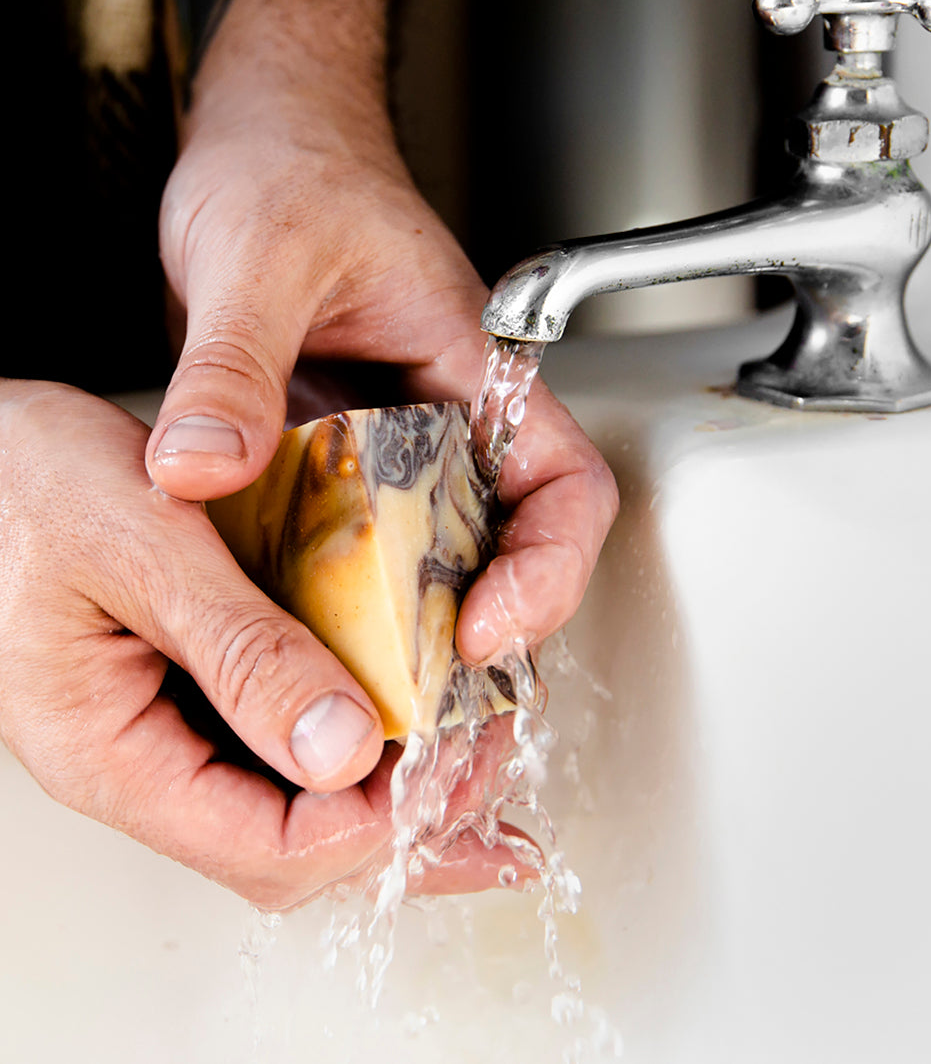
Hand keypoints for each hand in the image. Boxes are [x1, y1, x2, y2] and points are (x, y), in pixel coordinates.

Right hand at [0, 382, 531, 907]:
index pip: (264, 847)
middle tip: (485, 771)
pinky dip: (360, 739)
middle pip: (292, 851)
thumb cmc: (27, 479)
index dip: (369, 822)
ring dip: (391, 788)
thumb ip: (240, 652)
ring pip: (296, 806)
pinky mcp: (193, 690)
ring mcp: (167, 730)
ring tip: (473, 757)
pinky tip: (414, 714)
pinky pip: (285, 742)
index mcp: (109, 751)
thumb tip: (343, 750)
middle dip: (400, 822)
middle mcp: (141, 761)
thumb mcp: (143, 546)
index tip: (444, 759)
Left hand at [147, 116, 617, 666]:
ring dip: (406, 637)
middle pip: (508, 553)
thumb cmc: (293, 170)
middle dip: (480, 638)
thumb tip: (200, 467)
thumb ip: (235, 364)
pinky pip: (352, 550)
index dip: (551, 570)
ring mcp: (395, 451)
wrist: (258, 148)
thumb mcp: (258, 258)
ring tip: (362, 702)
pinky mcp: (339, 465)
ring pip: (432, 566)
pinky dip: (333, 602)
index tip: (487, 625)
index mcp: (480, 372)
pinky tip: (292, 642)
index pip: (569, 487)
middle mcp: (449, 423)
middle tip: (420, 705)